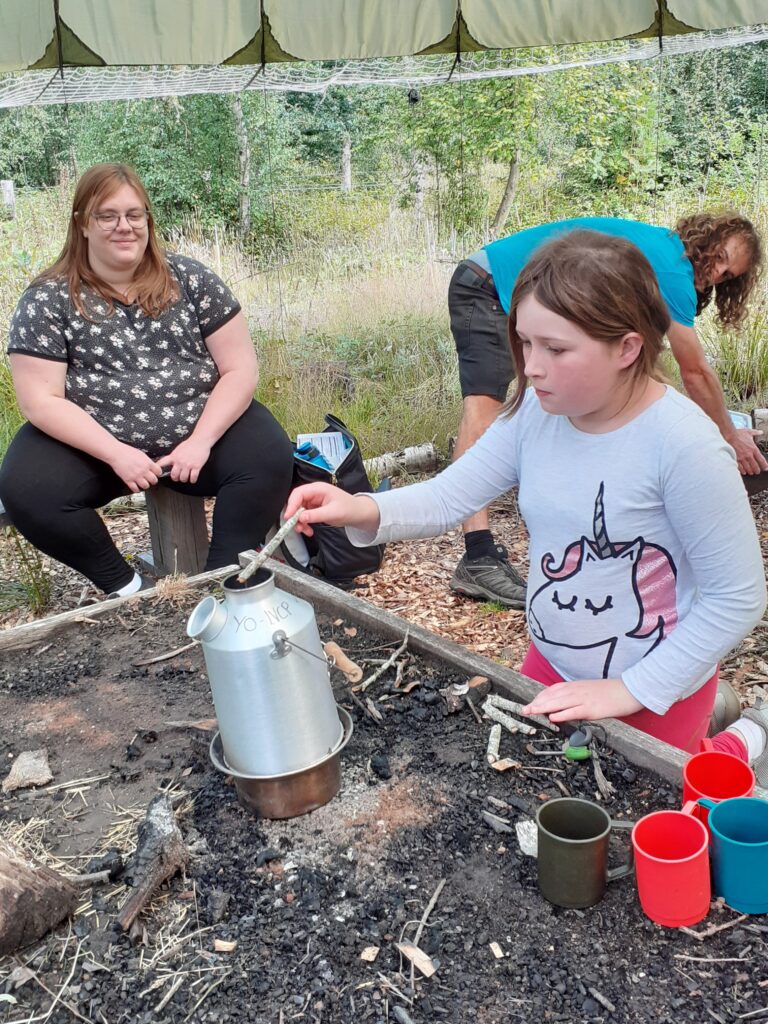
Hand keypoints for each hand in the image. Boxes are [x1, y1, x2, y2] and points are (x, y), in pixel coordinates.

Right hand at [108, 444, 162, 493]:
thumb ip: (148, 462)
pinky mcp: (128, 480)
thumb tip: (152, 467)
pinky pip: (135, 489)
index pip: (159, 472)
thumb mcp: (141, 454)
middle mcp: (143, 470)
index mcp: (147, 463)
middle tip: (150, 480)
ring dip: (145, 485)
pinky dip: (136, 489)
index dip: (157, 473)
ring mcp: (136, 476)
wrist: (116, 453)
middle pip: (154, 480)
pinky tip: (136, 486)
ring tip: (143, 483)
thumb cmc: (127, 451)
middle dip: (153, 480)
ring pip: (146, 486)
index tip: (155, 474)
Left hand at [158, 437, 211, 483]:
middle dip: (176, 478)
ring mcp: (188, 464)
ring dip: (185, 479)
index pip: (162, 463)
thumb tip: (171, 461)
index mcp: (174, 456)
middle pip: (174, 475)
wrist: (200, 440)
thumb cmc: (190, 444)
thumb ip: (174, 456)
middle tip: (178, 478)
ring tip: (186, 478)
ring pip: (183, 478)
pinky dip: (193, 480)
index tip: (157, 473)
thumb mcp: (178, 449)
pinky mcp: (196, 466)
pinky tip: (193, 478)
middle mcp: (180, 461)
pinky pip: (193, 478)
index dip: (158, 469)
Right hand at [284, 483, 379, 535]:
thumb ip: (315, 515)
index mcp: (318, 489)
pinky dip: (304, 524)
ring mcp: (314, 501)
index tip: (288, 517)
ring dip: (299, 522)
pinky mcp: (314, 509)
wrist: (358, 514)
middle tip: (296, 527)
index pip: (299, 493)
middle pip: (296, 502)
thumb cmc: (349, 509)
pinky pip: (304, 516)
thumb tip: (300, 518)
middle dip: (294, 515)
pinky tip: (309, 530)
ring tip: (305, 531)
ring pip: (298, 511)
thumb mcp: (333, 513)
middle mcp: (314, 493)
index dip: (291, 505)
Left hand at [521, 678, 644, 723]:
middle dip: (537, 703)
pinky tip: (553, 717)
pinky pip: (574, 711)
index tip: (531, 703)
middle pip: (552, 696)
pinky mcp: (592, 708)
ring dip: (543, 707)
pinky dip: (562, 714)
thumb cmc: (610, 692)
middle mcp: (577, 691)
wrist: (629, 690)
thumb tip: (564, 705)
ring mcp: (584, 699)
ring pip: (559, 702)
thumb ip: (576, 696)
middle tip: (524, 709)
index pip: (553, 690)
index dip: (540, 696)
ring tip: (531, 712)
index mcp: (576, 686)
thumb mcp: (589, 690)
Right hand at [731, 428, 767, 475]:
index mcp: (753, 449)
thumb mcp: (749, 432)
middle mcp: (749, 455)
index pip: (761, 460)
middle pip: (755, 466)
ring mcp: (742, 458)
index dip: (764, 465)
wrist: (729, 436)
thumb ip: (756, 433)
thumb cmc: (738, 434)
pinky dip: (743, 471)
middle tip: (757, 472)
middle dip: (757, 470)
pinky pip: (740, 468)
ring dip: (750, 471)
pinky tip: (744, 472)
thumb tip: (760, 432)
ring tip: (751, 473)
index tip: (765, 468)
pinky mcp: (736, 459)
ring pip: (748, 468)